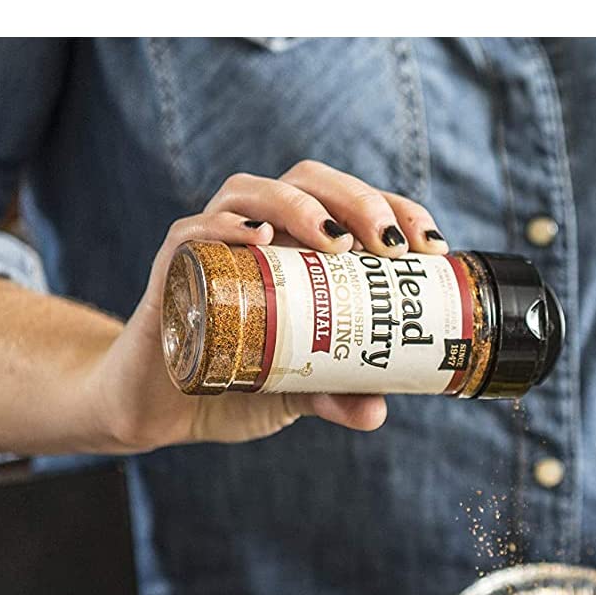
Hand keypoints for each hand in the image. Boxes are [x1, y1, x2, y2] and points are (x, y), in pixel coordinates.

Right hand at [88, 161, 449, 451]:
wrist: (162, 407)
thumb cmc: (238, 378)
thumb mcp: (303, 391)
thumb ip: (339, 395)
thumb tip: (377, 411)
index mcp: (300, 248)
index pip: (353, 205)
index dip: (397, 211)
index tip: (432, 247)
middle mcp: (259, 232)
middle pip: (309, 183)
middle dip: (358, 201)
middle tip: (392, 245)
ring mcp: (214, 244)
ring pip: (253, 192)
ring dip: (299, 206)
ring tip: (336, 241)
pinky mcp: (173, 268)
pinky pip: (193, 232)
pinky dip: (224, 228)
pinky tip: (256, 239)